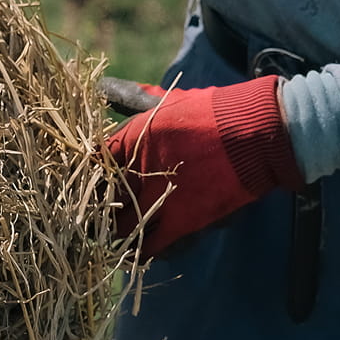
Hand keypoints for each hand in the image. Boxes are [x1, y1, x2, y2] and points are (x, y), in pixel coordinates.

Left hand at [106, 75, 302, 256]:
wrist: (251, 133)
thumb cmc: (209, 112)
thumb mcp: (164, 101)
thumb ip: (131, 98)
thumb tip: (104, 87)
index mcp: (127, 140)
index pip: (91, 163)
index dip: (87, 174)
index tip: (90, 180)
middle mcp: (134, 171)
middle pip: (99, 200)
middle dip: (96, 206)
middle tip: (95, 212)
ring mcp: (155, 198)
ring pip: (120, 227)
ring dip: (116, 232)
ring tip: (116, 234)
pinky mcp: (179, 222)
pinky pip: (150, 246)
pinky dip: (142, 251)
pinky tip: (138, 252)